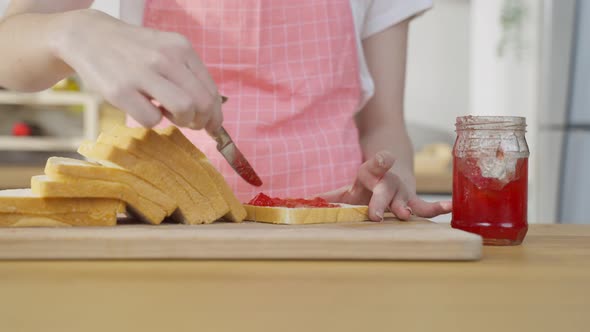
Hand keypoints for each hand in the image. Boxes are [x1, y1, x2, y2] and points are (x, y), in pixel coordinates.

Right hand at [55, 9, 221, 129]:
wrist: (88, 36)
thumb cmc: (134, 51)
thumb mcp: (166, 50)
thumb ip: (189, 75)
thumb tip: (212, 112)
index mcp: (181, 48)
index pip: (211, 90)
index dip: (215, 114)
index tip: (212, 126)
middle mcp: (165, 57)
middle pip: (202, 103)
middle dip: (201, 121)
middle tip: (190, 123)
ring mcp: (142, 73)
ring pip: (183, 109)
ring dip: (180, 121)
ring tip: (167, 114)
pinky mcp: (120, 90)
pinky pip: (151, 120)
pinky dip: (152, 120)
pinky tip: (143, 107)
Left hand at [319, 151, 451, 220]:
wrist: (391, 170)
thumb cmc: (367, 185)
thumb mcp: (350, 188)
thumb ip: (331, 197)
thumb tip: (305, 203)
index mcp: (370, 173)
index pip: (372, 166)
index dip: (378, 163)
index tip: (384, 158)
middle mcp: (387, 181)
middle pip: (384, 190)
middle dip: (380, 202)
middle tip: (376, 215)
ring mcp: (401, 191)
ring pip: (404, 198)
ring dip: (405, 207)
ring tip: (406, 214)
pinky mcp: (413, 200)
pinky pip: (425, 206)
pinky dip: (436, 208)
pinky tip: (449, 209)